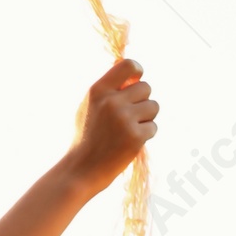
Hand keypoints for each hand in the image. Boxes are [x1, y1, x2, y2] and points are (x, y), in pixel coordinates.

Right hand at [65, 57, 157, 194]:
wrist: (81, 169)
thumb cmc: (86, 137)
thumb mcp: (88, 106)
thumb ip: (108, 90)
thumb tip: (133, 73)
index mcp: (98, 90)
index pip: (128, 65)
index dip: (137, 71)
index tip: (136, 80)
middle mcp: (111, 102)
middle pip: (146, 87)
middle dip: (142, 100)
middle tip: (129, 116)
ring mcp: (124, 119)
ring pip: (153, 106)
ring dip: (146, 117)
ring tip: (129, 129)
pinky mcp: (136, 137)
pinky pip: (153, 127)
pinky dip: (146, 135)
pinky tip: (130, 142)